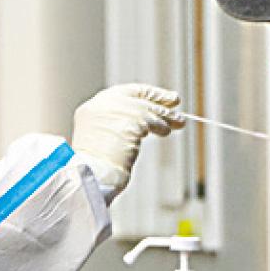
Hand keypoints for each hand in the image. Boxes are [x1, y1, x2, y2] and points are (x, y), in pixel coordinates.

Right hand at [71, 83, 183, 200]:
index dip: (144, 94)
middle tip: (175, 101)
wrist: (91, 176)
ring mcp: (114, 112)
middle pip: (136, 97)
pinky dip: (161, 125)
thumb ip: (118, 126)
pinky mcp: (129, 122)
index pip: (123, 93)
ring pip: (147, 108)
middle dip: (159, 98)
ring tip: (178, 121)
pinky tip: (166, 131)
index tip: (159, 98)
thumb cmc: (96, 168)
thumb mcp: (102, 140)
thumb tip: (145, 122)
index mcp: (91, 109)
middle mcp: (101, 106)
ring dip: (165, 115)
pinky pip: (150, 120)